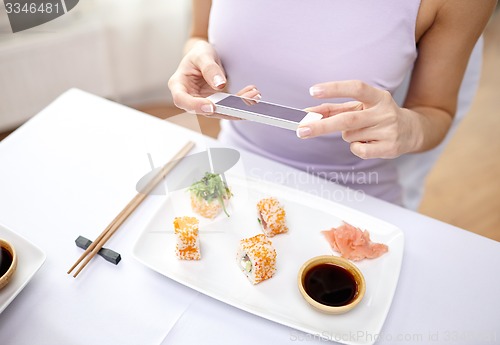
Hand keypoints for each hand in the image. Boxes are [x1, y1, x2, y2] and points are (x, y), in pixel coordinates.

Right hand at [168, 40, 260, 117]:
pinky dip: (241, 103)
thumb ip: (210, 69)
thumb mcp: (202, 54)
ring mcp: (203, 103)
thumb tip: (220, 84)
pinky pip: (228, 108)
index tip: (210, 105)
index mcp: (179, 85)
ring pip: (220, 111)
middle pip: (205, 110)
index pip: (182, 100)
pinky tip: (253, 95)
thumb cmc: (199, 54)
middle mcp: (190, 98)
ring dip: (239, 107)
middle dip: (228, 108)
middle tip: (247, 98)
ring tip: (254, 95)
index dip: (195, 106)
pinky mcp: (216, 105)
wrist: (205, 57)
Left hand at [298, 80, 421, 158]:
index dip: (334, 88)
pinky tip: (367, 143)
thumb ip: (334, 108)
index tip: (313, 91)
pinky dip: (355, 147)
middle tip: (301, 130)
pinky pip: (358, 149)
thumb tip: (308, 112)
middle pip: (347, 119)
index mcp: (378, 96)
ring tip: (363, 132)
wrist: (411, 131)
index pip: (356, 87)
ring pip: (349, 136)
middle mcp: (384, 111)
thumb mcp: (360, 107)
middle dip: (321, 125)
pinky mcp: (389, 147)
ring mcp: (389, 130)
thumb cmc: (377, 116)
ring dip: (347, 136)